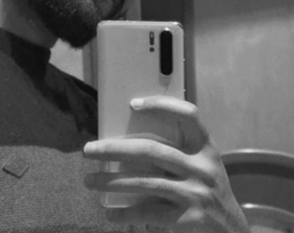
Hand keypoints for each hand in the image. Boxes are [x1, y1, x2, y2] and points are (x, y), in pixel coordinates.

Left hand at [83, 95, 248, 232]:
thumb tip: (127, 144)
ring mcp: (196, 193)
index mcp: (205, 147)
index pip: (188, 114)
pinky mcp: (189, 219)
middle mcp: (202, 167)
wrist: (234, 231)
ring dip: (111, 181)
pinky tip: (110, 213)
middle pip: (151, 150)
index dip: (162, 105)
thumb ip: (178, 152)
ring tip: (89, 180)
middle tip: (89, 150)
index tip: (133, 104)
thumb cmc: (209, 189)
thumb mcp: (203, 165)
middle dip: (115, 149)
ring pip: (144, 182)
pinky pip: (149, 213)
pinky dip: (126, 213)